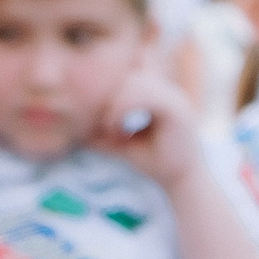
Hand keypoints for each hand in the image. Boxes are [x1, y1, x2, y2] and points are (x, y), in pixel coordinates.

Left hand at [94, 63, 201, 189]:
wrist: (181, 180)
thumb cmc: (155, 163)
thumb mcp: (123, 145)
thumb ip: (104, 133)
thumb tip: (77, 129)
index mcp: (158, 96)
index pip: (129, 78)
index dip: (109, 94)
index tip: (101, 121)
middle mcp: (168, 92)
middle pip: (130, 77)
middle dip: (109, 98)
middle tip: (102, 125)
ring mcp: (174, 98)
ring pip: (135, 83)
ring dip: (115, 105)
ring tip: (110, 129)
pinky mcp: (176, 109)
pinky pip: (146, 96)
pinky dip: (124, 109)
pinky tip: (116, 129)